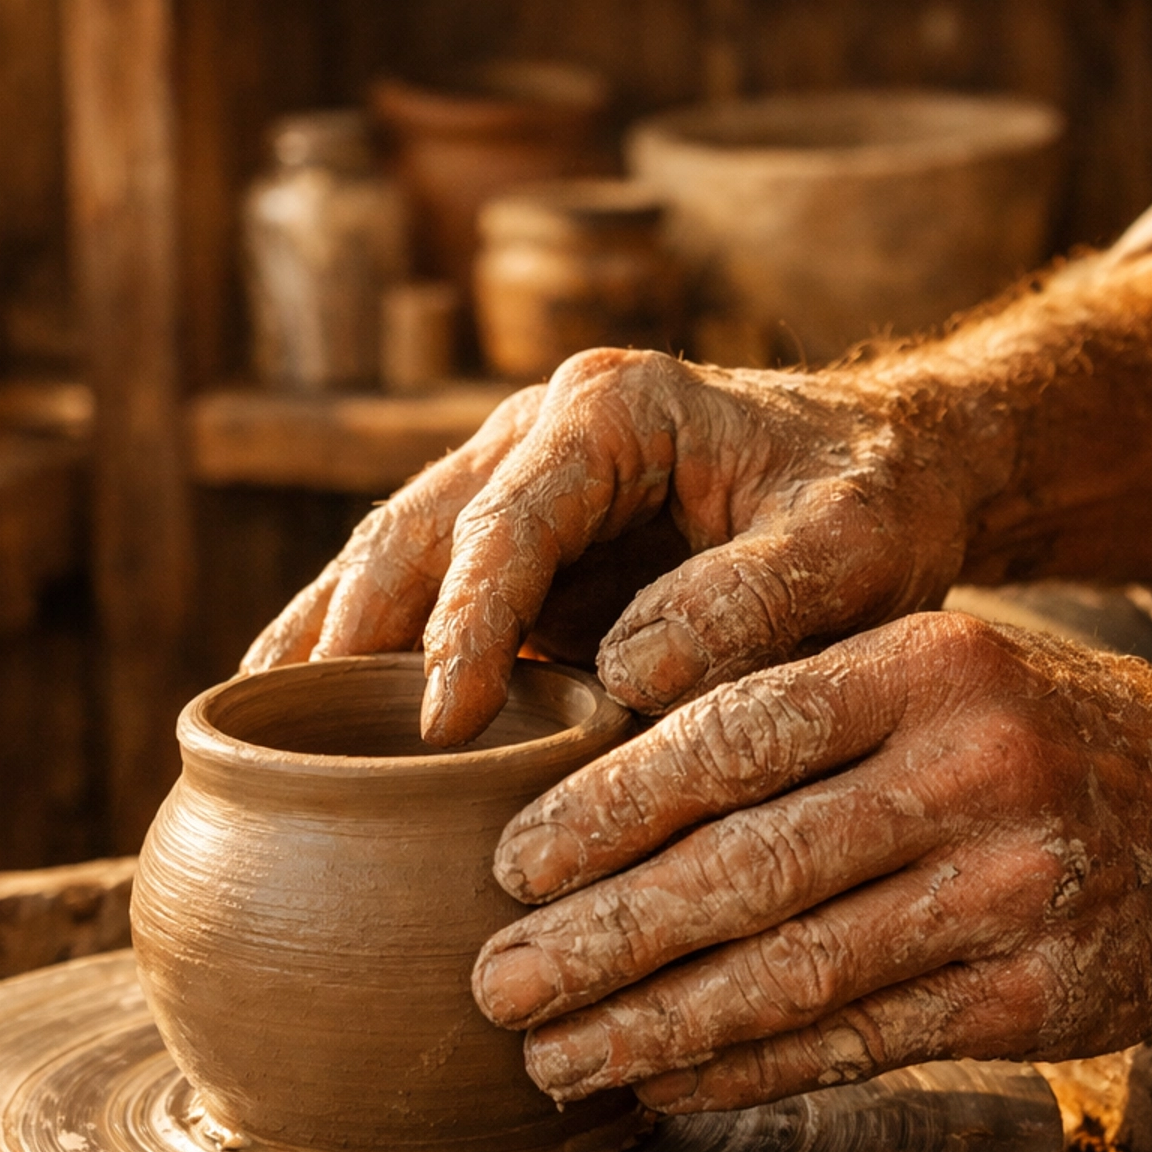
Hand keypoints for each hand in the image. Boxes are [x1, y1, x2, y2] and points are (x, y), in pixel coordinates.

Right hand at [242, 349, 975, 744]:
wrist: (898, 467)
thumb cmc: (878, 502)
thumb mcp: (851, 546)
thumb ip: (751, 600)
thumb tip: (627, 675)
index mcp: (612, 411)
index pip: (509, 517)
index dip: (467, 619)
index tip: (442, 719)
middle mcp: (542, 434)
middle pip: (416, 530)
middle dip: (352, 631)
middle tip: (298, 740)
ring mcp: (519, 487)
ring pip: (393, 559)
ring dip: (327, 641)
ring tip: (253, 735)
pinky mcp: (521, 552)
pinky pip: (421, 597)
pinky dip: (361, 655)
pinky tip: (306, 726)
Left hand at [471, 612, 1151, 1111]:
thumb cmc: (1030, 734)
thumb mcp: (934, 672)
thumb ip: (795, 707)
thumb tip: (587, 787)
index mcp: (929, 664)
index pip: (737, 734)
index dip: (609, 806)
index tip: (506, 863)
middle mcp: (976, 771)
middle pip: (749, 867)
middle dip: (603, 937)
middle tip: (493, 983)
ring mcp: (1014, 892)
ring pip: (795, 974)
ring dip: (655, 1027)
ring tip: (551, 1058)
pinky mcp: (1038, 1000)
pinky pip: (860, 1042)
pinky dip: (750, 1070)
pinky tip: (664, 1084)